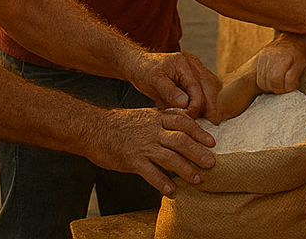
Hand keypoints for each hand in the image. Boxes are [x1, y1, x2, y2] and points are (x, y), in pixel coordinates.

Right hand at [87, 106, 217, 194]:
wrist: (93, 129)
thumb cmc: (120, 124)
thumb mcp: (145, 115)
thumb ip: (164, 119)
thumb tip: (185, 122)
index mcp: (157, 118)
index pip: (184, 122)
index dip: (199, 132)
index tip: (212, 141)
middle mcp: (153, 131)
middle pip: (181, 141)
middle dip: (198, 152)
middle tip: (212, 163)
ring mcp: (143, 145)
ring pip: (169, 157)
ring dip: (185, 169)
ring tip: (198, 179)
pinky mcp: (132, 160)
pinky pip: (149, 172)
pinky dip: (162, 181)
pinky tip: (171, 189)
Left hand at [128, 50, 219, 121]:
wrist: (140, 64)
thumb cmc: (145, 73)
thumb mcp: (154, 83)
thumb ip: (169, 92)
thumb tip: (185, 103)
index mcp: (182, 63)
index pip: (196, 88)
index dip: (195, 106)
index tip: (189, 119)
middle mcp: (193, 62)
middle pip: (209, 85)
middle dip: (210, 105)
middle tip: (209, 121)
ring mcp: (196, 66)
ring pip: (211, 85)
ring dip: (211, 101)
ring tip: (209, 117)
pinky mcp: (196, 72)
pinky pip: (207, 84)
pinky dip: (208, 96)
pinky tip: (205, 108)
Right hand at [251, 33, 305, 94]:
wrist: (291, 36)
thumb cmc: (299, 50)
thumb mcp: (302, 62)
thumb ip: (294, 76)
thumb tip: (288, 89)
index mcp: (281, 57)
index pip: (275, 79)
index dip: (282, 88)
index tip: (289, 88)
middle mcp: (268, 57)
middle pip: (267, 82)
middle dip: (277, 89)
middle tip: (285, 87)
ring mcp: (262, 58)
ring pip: (261, 82)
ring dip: (270, 87)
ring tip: (280, 84)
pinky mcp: (259, 60)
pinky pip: (258, 78)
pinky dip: (265, 83)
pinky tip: (274, 81)